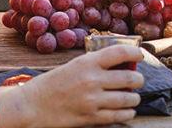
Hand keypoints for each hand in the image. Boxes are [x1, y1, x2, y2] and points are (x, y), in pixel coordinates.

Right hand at [0, 45, 143, 127]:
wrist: (32, 105)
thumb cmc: (53, 83)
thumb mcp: (75, 65)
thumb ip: (97, 64)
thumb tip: (123, 64)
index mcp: (88, 63)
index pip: (121, 52)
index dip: (136, 53)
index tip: (139, 56)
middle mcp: (92, 80)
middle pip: (131, 78)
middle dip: (138, 80)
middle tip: (137, 81)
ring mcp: (92, 100)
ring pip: (129, 99)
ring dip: (134, 98)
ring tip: (132, 97)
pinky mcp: (90, 117)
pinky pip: (119, 116)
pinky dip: (127, 113)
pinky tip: (127, 111)